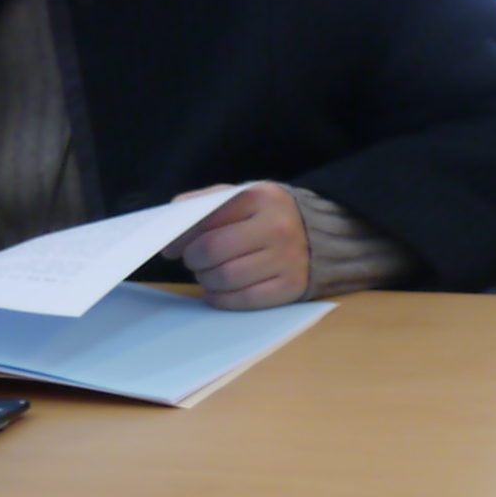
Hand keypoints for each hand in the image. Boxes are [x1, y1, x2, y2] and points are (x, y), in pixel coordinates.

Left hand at [179, 182, 309, 308]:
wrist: (325, 234)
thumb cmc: (268, 215)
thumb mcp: (243, 197)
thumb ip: (206, 204)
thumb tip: (170, 230)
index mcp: (261, 198)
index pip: (205, 221)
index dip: (180, 239)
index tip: (171, 248)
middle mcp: (277, 227)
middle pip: (212, 251)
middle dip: (194, 260)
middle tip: (196, 261)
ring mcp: (288, 259)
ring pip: (226, 278)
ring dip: (206, 281)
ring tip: (210, 275)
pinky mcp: (292, 286)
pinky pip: (244, 299)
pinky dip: (222, 299)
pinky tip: (219, 292)